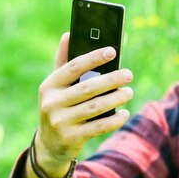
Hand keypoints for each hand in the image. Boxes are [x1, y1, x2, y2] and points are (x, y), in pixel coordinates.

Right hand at [35, 32, 133, 177]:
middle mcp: (52, 103)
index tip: (113, 50)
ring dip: (116, 99)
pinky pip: (98, 127)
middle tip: (128, 74)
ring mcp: (60, 122)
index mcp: (49, 85)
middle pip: (87, 88)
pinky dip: (114, 120)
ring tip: (129, 92)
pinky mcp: (71, 138)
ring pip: (95, 107)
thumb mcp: (57, 86)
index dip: (93, 58)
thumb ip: (64, 62)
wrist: (49, 144)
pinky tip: (124, 113)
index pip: (73, 67)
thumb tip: (69, 33)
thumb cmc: (59, 106)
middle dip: (111, 80)